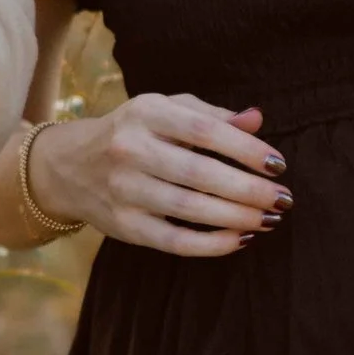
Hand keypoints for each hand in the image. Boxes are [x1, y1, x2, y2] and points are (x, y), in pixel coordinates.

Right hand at [27, 95, 286, 259]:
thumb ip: (212, 115)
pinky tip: (239, 238)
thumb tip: (257, 121)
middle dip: (248, 189)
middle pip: (199, 173)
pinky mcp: (123, 225)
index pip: (204, 130)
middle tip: (284, 200)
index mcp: (146, 112)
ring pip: (189, 209)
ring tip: (267, 219)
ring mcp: (123, 189)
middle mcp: (131, 149)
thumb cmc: (135, 133)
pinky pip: (173, 241)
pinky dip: (211, 244)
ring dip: (236, 218)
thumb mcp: (166, 110)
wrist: (70, 166)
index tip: (278, 165)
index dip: (246, 149)